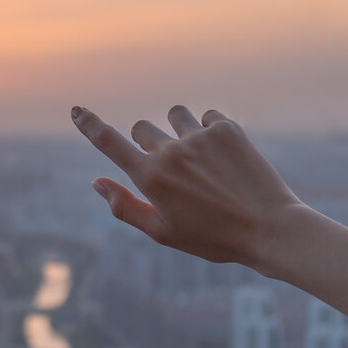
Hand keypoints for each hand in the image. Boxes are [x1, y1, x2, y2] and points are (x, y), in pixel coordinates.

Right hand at [71, 104, 306, 267]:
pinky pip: (206, 116)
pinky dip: (210, 130)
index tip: (76, 110)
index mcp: (150, 178)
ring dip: (179, 130)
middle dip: (149, 143)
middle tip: (175, 169)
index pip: (108, 142)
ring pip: (174, 115)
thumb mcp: (162, 233)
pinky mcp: (227, 129)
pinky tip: (225, 156)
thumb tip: (96, 182)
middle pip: (141, 129)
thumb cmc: (213, 237)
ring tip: (202, 158)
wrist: (270, 229)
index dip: (89, 125)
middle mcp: (170, 152)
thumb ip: (124, 207)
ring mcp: (199, 138)